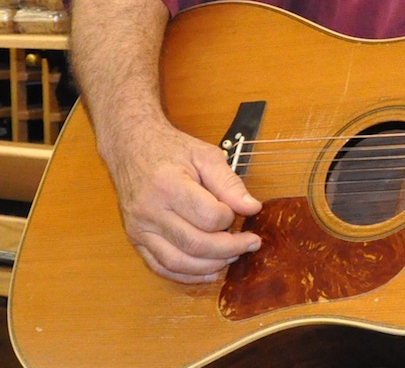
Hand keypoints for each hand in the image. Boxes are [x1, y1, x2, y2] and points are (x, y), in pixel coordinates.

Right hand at [102, 121, 262, 283]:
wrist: (131, 148)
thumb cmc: (171, 149)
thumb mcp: (206, 156)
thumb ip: (229, 183)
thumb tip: (252, 208)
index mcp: (168, 185)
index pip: (208, 216)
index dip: (230, 218)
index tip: (241, 212)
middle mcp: (149, 211)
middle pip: (195, 244)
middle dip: (229, 248)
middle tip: (251, 243)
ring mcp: (139, 228)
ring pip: (177, 262)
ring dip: (210, 266)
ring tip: (233, 257)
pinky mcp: (135, 239)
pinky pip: (160, 267)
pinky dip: (186, 275)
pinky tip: (208, 271)